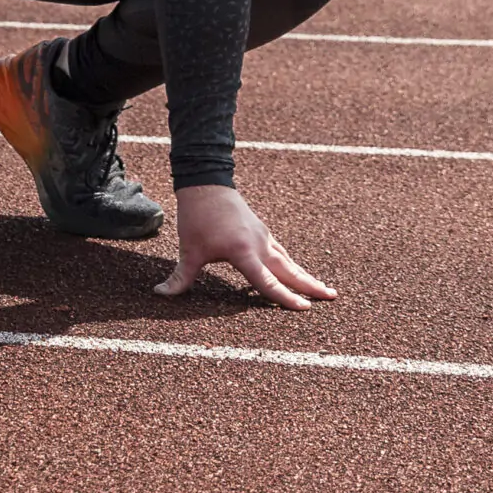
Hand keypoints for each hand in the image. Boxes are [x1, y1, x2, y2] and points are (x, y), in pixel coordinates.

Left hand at [156, 185, 337, 309]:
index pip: (267, 282)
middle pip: (290, 270)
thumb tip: (160, 293)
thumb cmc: (197, 217)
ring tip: (323, 288)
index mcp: (243, 252)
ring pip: (288, 261)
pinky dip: (291, 264)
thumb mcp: (188, 250)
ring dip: (305, 275)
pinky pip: (280, 252)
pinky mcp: (261, 230)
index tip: (304, 308)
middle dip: (311, 285)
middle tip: (332, 297)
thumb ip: (180, 277)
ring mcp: (263, 236)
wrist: (206, 184)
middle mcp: (259, 244)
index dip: (285, 298)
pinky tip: (295, 272)